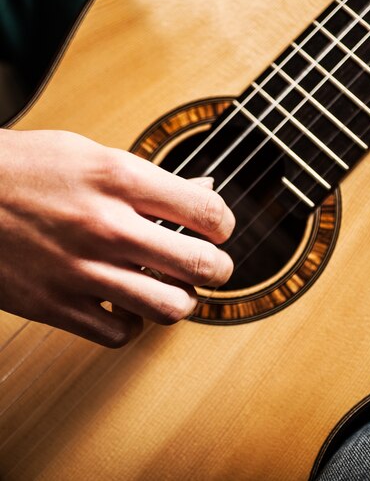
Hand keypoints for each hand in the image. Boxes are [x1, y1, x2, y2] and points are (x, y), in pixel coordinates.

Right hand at [0, 129, 234, 346]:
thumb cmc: (24, 170)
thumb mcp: (91, 154)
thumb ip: (152, 178)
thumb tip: (206, 189)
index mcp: (119, 179)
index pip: (209, 212)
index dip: (224, 226)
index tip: (217, 230)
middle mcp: (107, 226)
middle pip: (203, 266)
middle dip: (219, 269)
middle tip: (212, 266)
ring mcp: (82, 270)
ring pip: (171, 308)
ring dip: (181, 300)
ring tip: (170, 287)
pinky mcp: (56, 306)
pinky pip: (122, 334)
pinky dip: (133, 324)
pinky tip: (125, 305)